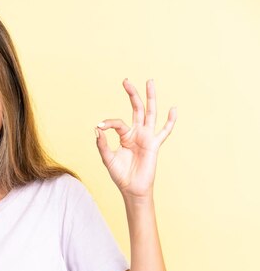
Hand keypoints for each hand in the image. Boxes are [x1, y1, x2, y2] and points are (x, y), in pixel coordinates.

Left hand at [95, 79, 175, 200]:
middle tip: (126, 81)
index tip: (100, 126)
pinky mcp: (154, 144)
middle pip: (136, 109)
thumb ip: (102, 144)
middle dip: (132, 95)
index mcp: (125, 135)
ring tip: (149, 82)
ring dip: (150, 98)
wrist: (132, 189)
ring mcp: (147, 137)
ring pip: (150, 113)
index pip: (117, 123)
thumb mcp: (107, 158)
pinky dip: (170, 121)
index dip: (108, 123)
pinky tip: (173, 109)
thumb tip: (97, 128)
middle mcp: (137, 133)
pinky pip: (164, 132)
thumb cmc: (120, 174)